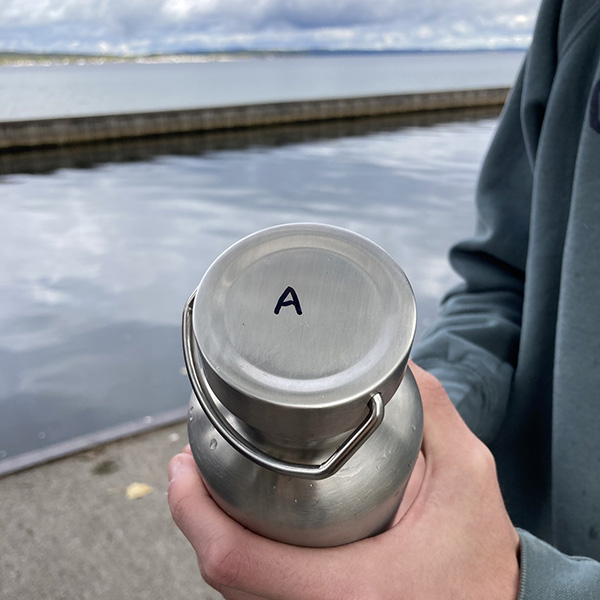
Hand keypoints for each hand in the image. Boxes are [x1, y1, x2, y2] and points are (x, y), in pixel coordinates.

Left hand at [168, 362, 519, 599]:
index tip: (181, 469)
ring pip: (236, 594)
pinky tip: (244, 526)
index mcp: (351, 591)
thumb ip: (430, 411)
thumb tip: (388, 367)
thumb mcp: (467, 476)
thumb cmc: (481, 559)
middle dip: (196, 517)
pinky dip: (240, 562)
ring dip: (213, 536)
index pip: (236, 563)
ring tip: (208, 488)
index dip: (193, 512)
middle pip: (224, 579)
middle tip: (189, 469)